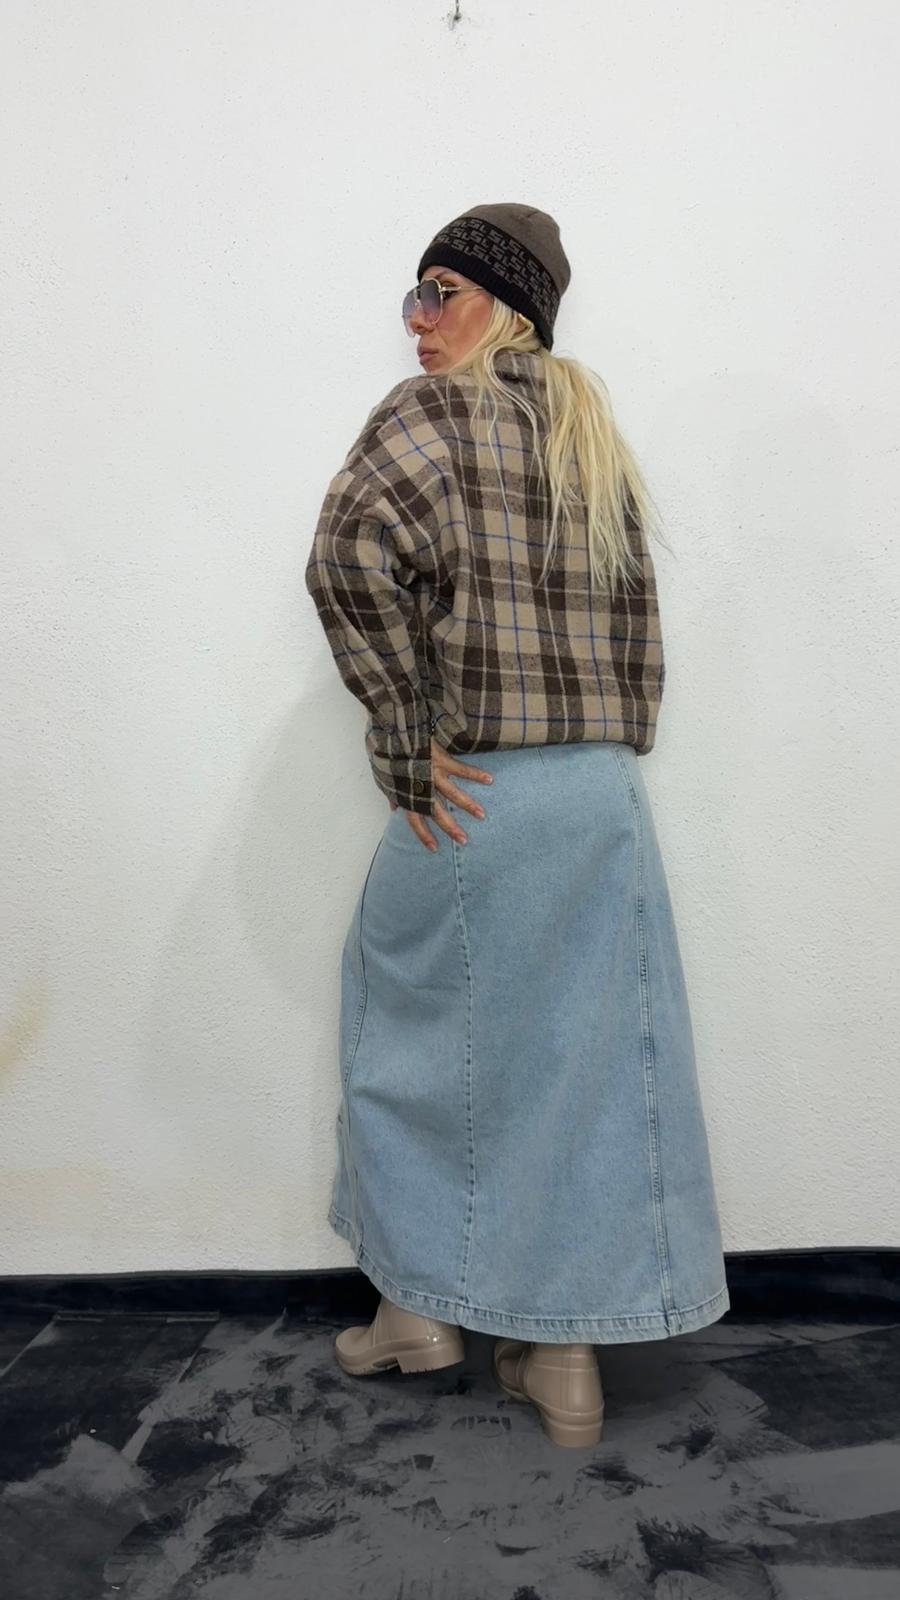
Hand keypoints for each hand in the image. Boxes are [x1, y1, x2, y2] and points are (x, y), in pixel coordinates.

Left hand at [389, 736, 492, 850]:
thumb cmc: (387, 753)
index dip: (423, 835)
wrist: (391, 728)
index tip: (434, 848)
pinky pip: (461, 769)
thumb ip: (392, 794)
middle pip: (437, 812)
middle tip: (463, 840)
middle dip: (451, 827)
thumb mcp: (384, 777)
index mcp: (406, 792)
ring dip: (468, 805)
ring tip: (481, 815)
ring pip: (453, 793)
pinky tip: (489, 780)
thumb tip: (394, 809)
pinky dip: (476, 774)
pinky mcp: (441, 758)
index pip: (415, 820)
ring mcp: (432, 773)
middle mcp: (420, 786)